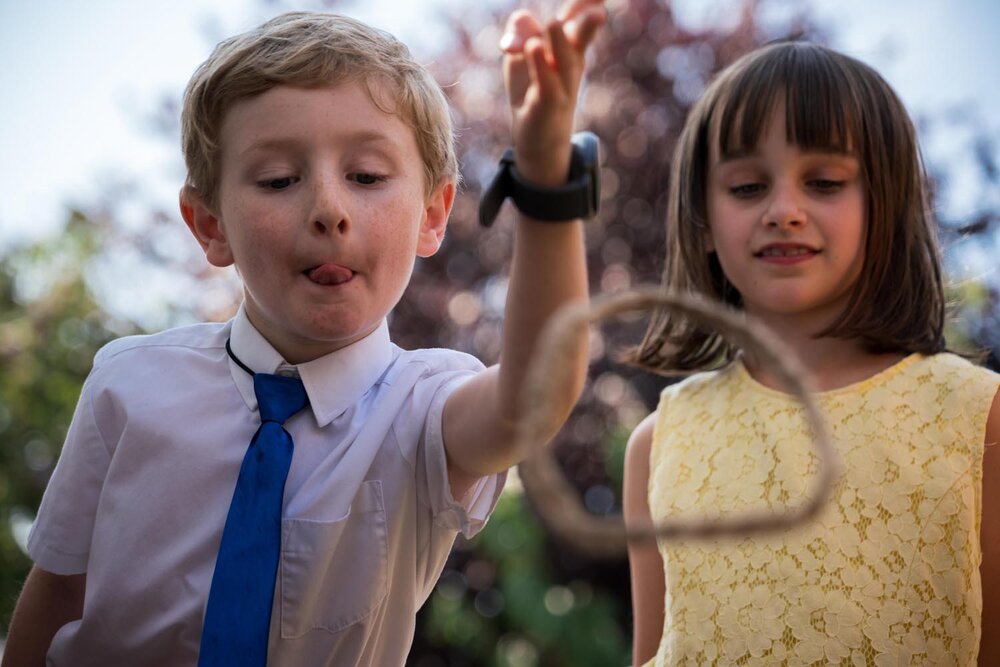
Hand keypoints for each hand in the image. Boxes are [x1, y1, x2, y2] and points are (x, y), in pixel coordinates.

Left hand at [501, 0, 605, 186]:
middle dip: (588, 20)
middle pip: (581, 34)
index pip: (579, 15)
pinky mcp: (549, 102)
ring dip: (558, 41)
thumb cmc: (533, 89)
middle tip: (598, 10)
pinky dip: (540, 66)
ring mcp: (563, 82)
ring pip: (563, 57)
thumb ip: (522, 31)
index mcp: (569, 43)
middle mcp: (572, 60)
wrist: (539, 138)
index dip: (588, 3)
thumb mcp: (522, 55)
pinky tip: (534, 48)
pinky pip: (546, 83)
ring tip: (553, 23)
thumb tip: (523, 18)